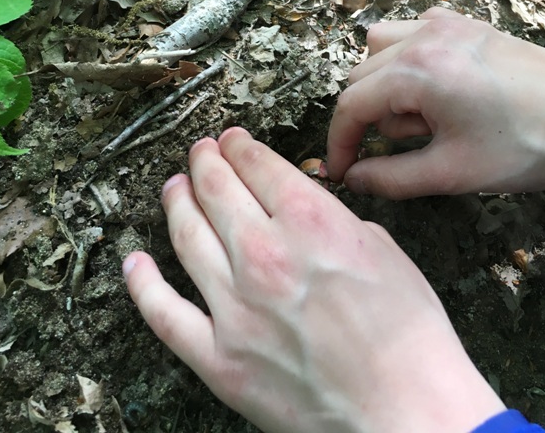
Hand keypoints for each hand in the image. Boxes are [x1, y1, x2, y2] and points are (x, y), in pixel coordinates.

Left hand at [123, 128, 503, 432]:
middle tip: (201, 151)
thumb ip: (336, 222)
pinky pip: (164, 313)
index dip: (240, 146)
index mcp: (310, 220)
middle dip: (205, 161)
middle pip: (216, 189)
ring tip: (174, 187)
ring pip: (187, 236)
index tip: (233, 139)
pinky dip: (143, 284)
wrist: (409, 412)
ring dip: (176, 203)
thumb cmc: (410, 335)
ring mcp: (235, 306)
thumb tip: (308, 215)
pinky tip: (134, 262)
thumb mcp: (384, 250)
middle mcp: (264, 254)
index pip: (258, 165)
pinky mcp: (219, 358)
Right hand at [326, 7, 544, 198]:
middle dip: (369, 117)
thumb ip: (391, 178)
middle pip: (360, 76)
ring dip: (383, 83)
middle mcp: (422, 37)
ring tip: (419, 114)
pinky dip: (407, 58)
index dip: (340, 142)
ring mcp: (442, 23)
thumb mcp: (452, 173)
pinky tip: (434, 85)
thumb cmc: (524, 145)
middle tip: (405, 147)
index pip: (351, 105)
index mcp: (417, 72)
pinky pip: (411, 31)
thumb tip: (354, 179)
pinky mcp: (461, 22)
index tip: (342, 171)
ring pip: (379, 46)